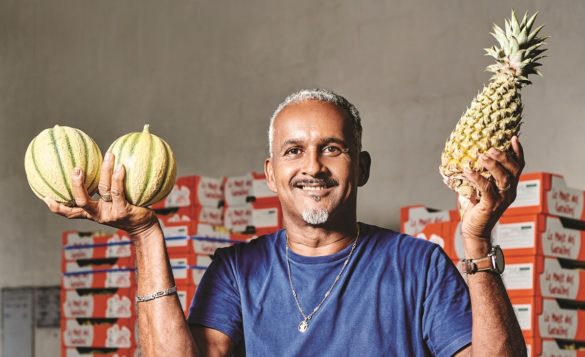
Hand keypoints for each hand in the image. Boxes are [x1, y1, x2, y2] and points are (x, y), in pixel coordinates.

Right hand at [45, 152, 157, 236]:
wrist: (145, 228)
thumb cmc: (129, 212)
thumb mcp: (114, 204)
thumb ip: (105, 191)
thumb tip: (101, 168)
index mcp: (93, 213)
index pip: (71, 212)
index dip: (57, 207)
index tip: (45, 197)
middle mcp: (99, 214)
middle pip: (81, 201)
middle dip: (77, 186)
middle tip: (76, 168)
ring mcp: (111, 213)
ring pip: (103, 190)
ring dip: (106, 171)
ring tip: (108, 155)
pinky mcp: (124, 211)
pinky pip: (119, 192)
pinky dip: (119, 179)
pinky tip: (121, 166)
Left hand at [460, 136, 524, 256]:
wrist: (474, 231)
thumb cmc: (475, 209)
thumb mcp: (477, 188)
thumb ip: (476, 175)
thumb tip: (464, 158)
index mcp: (509, 187)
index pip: (518, 167)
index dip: (518, 152)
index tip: (513, 138)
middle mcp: (509, 192)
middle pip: (514, 170)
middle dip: (504, 156)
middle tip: (491, 148)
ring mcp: (501, 199)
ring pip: (503, 178)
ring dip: (493, 165)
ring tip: (482, 156)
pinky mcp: (491, 206)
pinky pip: (486, 189)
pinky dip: (477, 178)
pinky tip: (468, 171)